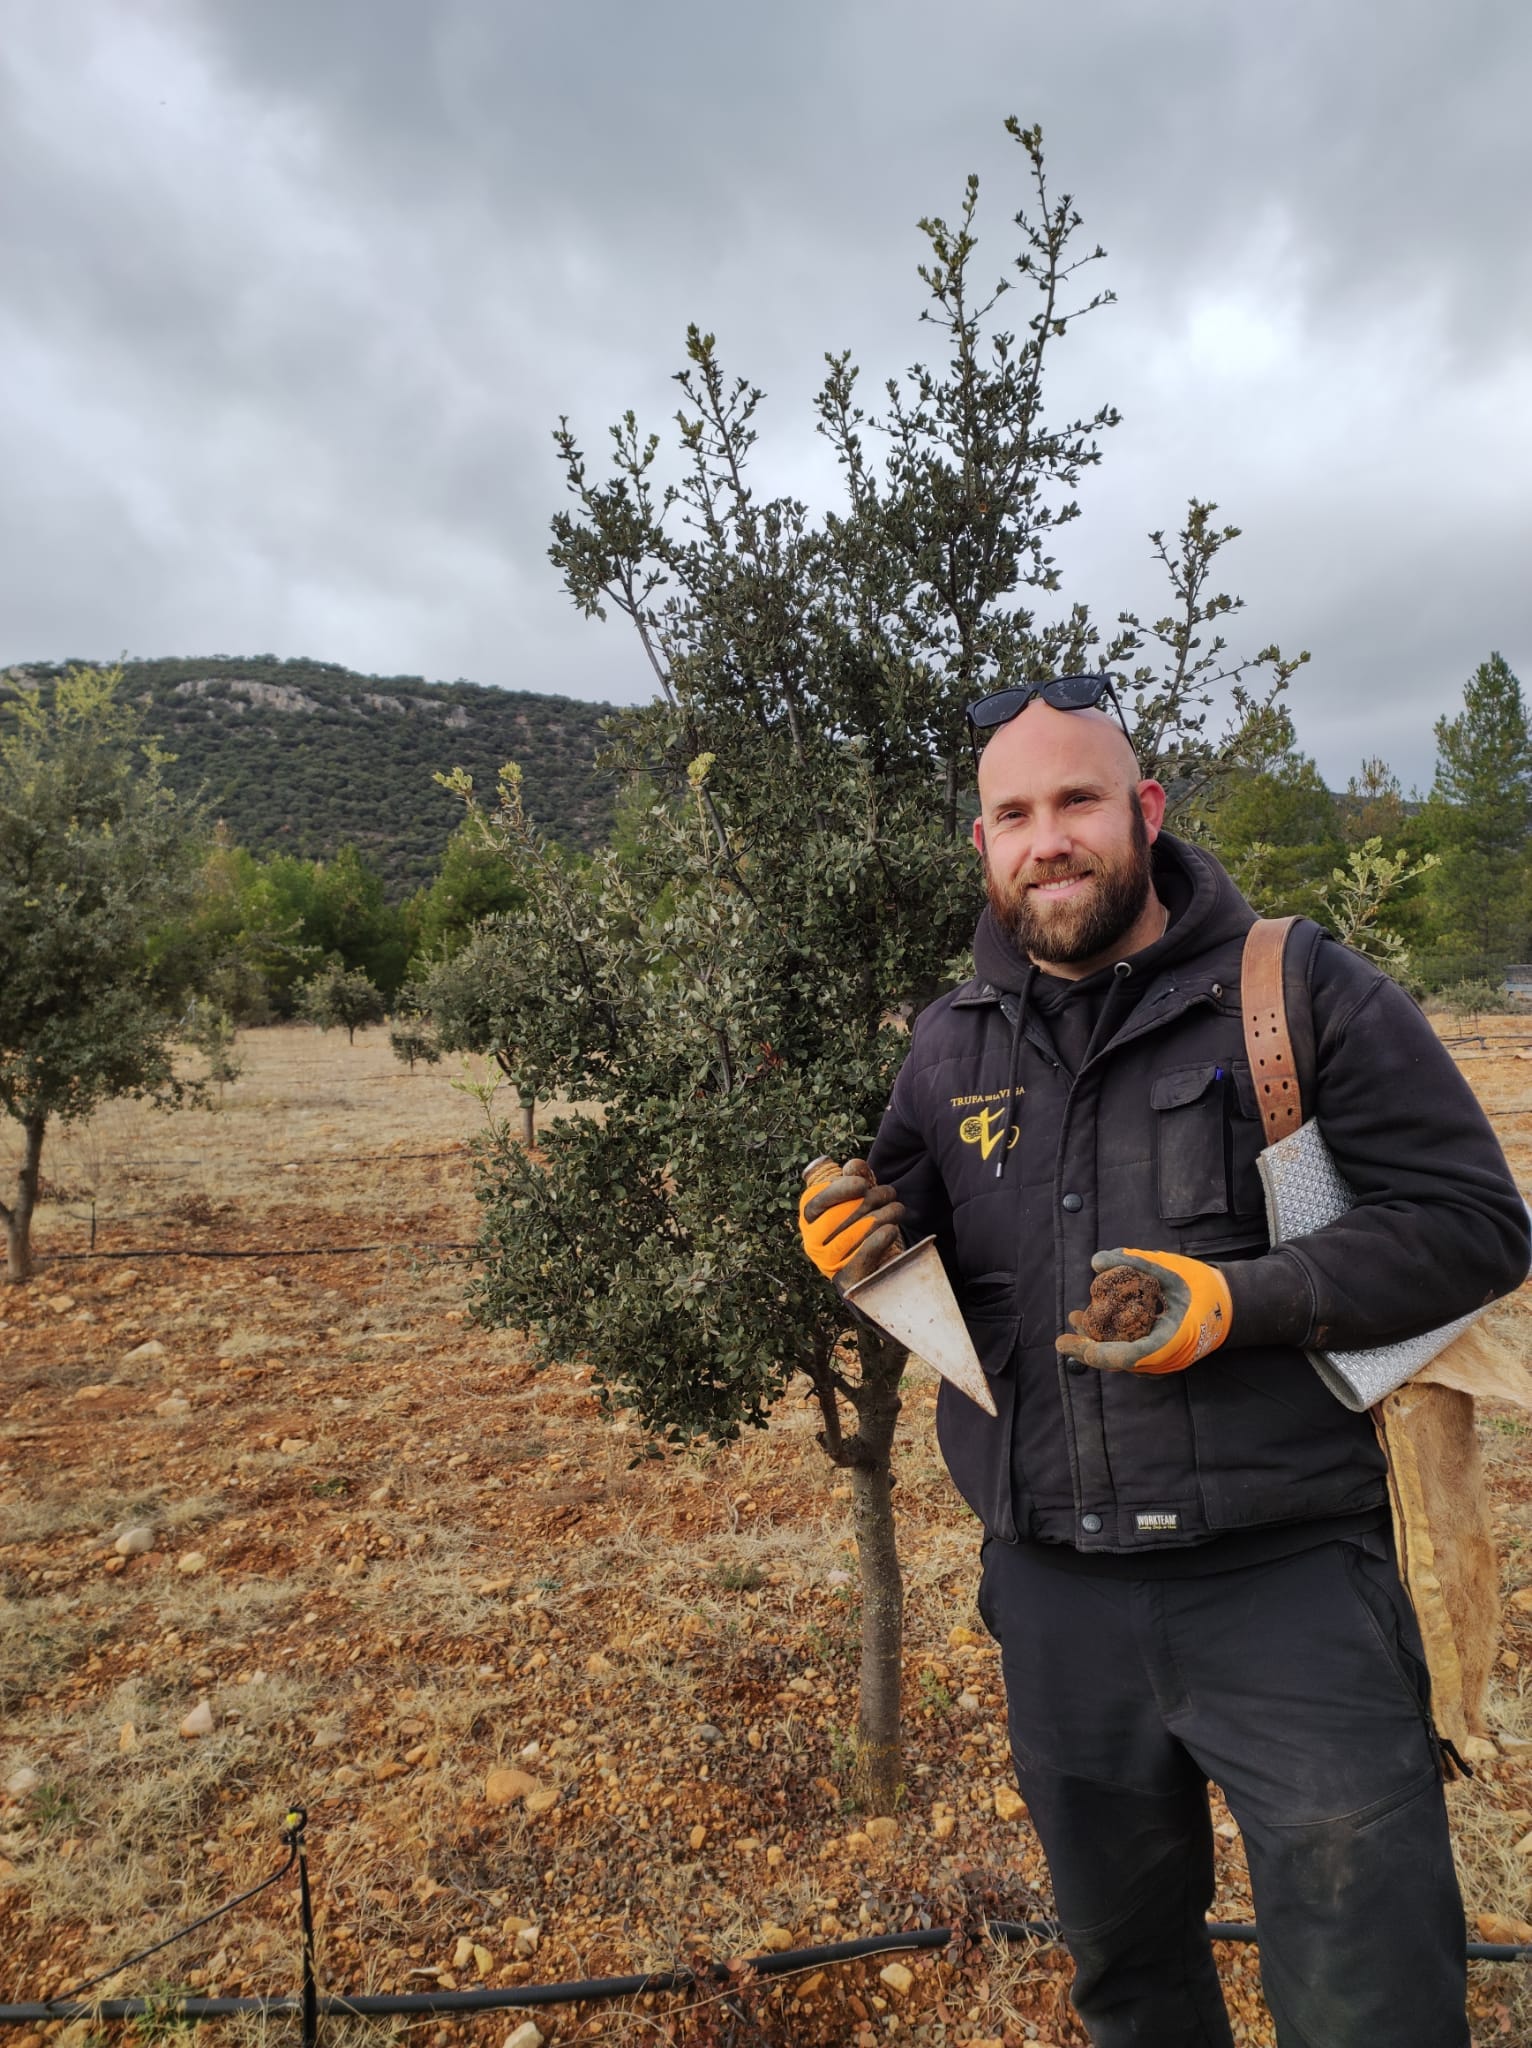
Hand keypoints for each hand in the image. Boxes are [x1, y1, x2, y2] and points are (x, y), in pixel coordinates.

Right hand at [798, 1158, 905, 1288]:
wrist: (872, 1262)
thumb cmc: (861, 1220)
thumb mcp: (858, 1196)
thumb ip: (855, 1177)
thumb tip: (854, 1166)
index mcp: (810, 1217)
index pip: (816, 1201)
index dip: (839, 1191)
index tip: (863, 1184)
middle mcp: (812, 1241)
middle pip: (836, 1218)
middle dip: (868, 1201)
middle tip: (889, 1193)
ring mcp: (827, 1262)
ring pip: (851, 1236)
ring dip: (880, 1217)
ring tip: (897, 1208)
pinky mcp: (846, 1279)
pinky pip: (860, 1260)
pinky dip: (876, 1242)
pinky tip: (891, 1230)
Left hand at [1056, 1248, 1232, 1375]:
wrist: (1232, 1306)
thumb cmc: (1203, 1287)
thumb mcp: (1171, 1268)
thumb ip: (1135, 1262)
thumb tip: (1096, 1261)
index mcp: (1172, 1339)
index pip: (1130, 1355)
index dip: (1099, 1353)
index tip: (1075, 1346)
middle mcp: (1166, 1357)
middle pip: (1120, 1360)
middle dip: (1089, 1347)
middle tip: (1065, 1336)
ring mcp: (1164, 1360)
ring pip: (1124, 1358)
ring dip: (1097, 1343)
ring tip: (1077, 1321)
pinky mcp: (1162, 1356)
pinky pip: (1132, 1353)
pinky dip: (1112, 1341)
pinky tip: (1097, 1325)